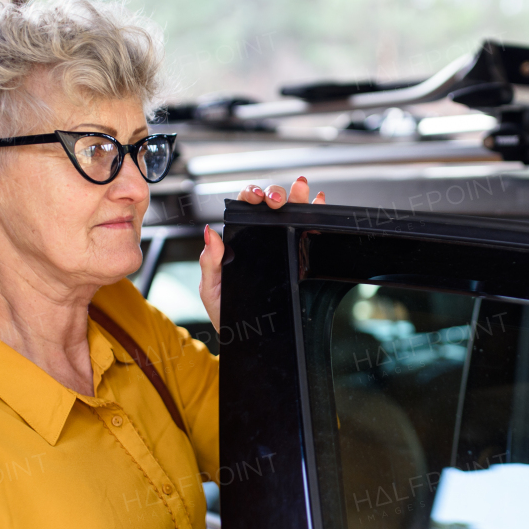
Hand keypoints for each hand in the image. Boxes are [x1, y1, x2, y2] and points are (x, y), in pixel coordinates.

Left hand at [198, 177, 325, 331]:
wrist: (249, 338)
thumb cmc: (226, 312)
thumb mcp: (211, 288)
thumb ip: (210, 261)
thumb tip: (210, 233)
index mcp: (238, 241)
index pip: (244, 209)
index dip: (251, 196)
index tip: (255, 198)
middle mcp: (260, 239)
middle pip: (270, 206)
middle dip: (275, 194)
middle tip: (276, 201)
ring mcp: (279, 246)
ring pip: (291, 213)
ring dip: (297, 197)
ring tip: (301, 190)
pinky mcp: (297, 258)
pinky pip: (308, 231)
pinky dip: (316, 212)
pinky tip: (318, 203)